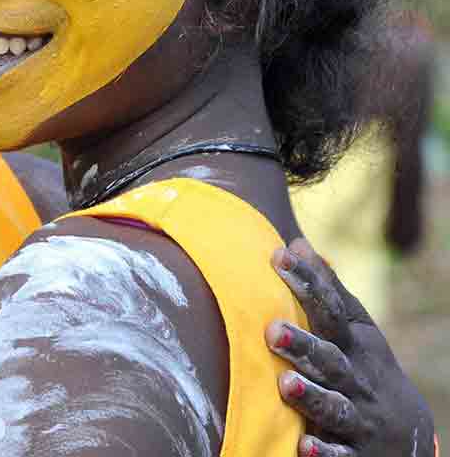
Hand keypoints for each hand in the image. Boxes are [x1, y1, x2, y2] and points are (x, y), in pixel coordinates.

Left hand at [267, 238, 435, 456]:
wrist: (408, 435)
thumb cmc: (366, 368)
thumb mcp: (355, 329)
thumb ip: (327, 290)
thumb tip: (297, 244)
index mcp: (355, 344)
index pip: (332, 309)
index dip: (308, 283)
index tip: (278, 257)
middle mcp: (357, 379)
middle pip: (330, 360)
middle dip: (304, 345)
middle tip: (271, 330)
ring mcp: (358, 417)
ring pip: (334, 407)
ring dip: (311, 396)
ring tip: (285, 384)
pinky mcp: (355, 453)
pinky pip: (341, 455)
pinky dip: (326, 452)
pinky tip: (305, 447)